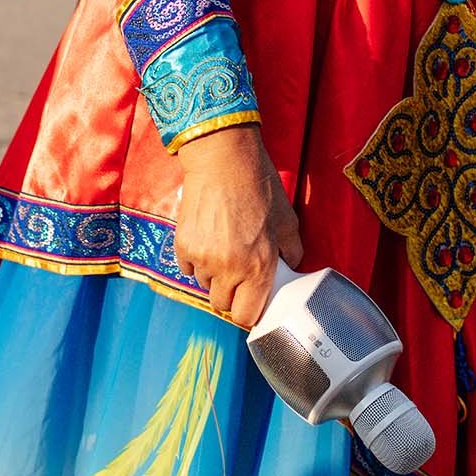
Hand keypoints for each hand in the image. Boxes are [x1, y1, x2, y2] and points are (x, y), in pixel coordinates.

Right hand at [173, 126, 300, 329]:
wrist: (223, 160)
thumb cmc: (258, 186)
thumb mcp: (287, 219)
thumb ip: (292, 250)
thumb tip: (291, 265)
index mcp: (258, 266)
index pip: (246, 315)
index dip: (249, 313)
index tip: (251, 304)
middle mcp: (228, 268)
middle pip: (222, 305)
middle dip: (230, 295)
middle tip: (238, 275)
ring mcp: (202, 258)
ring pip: (204, 285)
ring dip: (213, 276)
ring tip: (223, 250)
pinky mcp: (183, 245)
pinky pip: (187, 268)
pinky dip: (196, 261)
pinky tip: (207, 240)